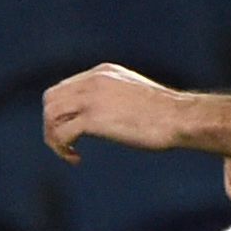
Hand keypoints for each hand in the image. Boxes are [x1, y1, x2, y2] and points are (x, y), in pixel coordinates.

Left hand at [42, 63, 193, 161]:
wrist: (179, 117)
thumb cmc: (166, 113)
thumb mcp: (135, 94)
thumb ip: (116, 97)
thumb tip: (108, 115)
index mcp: (103, 72)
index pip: (65, 87)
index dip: (63, 111)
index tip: (73, 131)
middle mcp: (93, 81)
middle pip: (51, 99)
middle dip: (52, 123)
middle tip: (65, 144)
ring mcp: (91, 99)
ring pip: (51, 115)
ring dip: (53, 137)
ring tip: (68, 153)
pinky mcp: (94, 119)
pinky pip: (61, 133)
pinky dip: (62, 148)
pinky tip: (76, 158)